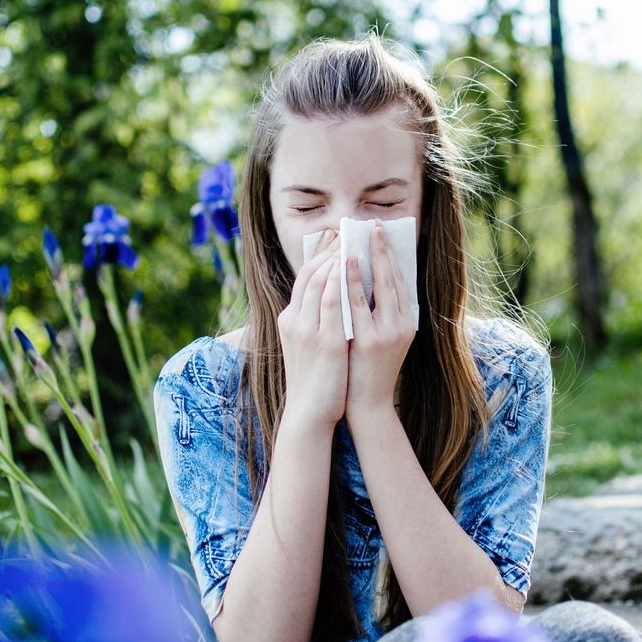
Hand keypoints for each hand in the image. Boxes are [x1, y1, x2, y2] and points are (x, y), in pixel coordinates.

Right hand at [277, 229, 347, 432]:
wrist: (310, 412)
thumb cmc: (314, 380)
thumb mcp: (307, 344)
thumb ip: (315, 320)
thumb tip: (333, 297)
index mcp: (289, 319)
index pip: (303, 277)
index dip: (318, 254)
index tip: (333, 237)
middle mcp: (294, 319)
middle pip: (310, 273)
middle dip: (329, 249)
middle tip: (346, 229)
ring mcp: (308, 329)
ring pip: (319, 282)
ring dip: (335, 257)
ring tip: (351, 239)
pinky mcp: (324, 341)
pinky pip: (332, 301)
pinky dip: (339, 279)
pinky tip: (351, 265)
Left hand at [345, 221, 415, 425]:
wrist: (366, 405)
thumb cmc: (368, 369)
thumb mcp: (382, 337)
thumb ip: (380, 312)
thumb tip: (369, 280)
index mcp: (407, 322)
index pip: (400, 281)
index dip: (391, 256)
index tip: (381, 234)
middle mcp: (402, 325)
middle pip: (393, 278)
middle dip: (383, 250)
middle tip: (373, 225)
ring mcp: (386, 333)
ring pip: (379, 287)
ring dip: (369, 259)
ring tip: (359, 236)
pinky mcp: (368, 341)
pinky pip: (357, 304)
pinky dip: (350, 280)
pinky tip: (342, 263)